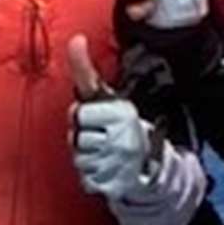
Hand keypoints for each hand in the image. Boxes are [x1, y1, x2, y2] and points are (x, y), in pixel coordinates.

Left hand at [65, 43, 163, 199]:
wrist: (149, 169)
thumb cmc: (122, 127)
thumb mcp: (108, 97)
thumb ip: (86, 71)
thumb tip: (74, 39)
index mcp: (122, 113)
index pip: (78, 114)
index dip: (82, 117)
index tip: (97, 119)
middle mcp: (121, 138)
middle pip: (75, 137)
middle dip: (82, 137)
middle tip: (100, 137)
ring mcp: (118, 164)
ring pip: (79, 158)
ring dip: (87, 158)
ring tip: (104, 154)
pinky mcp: (113, 185)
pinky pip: (86, 179)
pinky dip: (93, 176)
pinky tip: (106, 170)